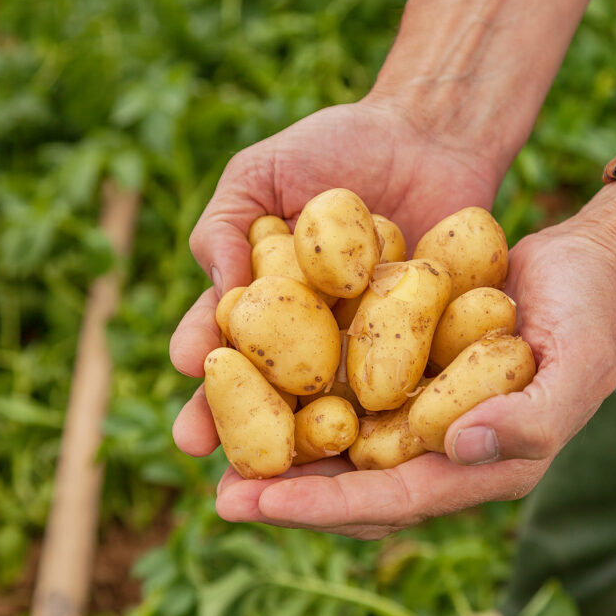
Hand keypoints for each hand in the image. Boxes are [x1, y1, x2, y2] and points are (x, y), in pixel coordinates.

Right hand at [168, 99, 500, 452]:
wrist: (428, 134)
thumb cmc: (335, 145)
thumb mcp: (263, 174)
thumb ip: (228, 225)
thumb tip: (217, 290)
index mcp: (265, 302)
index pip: (227, 340)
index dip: (206, 364)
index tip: (187, 385)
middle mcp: (313, 335)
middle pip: (274, 391)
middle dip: (244, 428)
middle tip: (218, 466)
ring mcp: (368, 347)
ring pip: (336, 404)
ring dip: (310, 443)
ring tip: (289, 481)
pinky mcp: (424, 349)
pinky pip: (407, 383)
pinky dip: (390, 415)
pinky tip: (376, 448)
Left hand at [203, 191, 615, 539]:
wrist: (589, 264)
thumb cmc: (591, 315)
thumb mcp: (576, 366)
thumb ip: (529, 419)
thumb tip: (457, 450)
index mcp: (486, 466)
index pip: (398, 500)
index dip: (328, 506)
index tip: (260, 503)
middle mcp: (446, 450)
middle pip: (357, 486)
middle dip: (290, 494)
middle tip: (222, 494)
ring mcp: (423, 412)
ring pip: (343, 445)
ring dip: (283, 451)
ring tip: (216, 452)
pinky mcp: (408, 371)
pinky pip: (347, 391)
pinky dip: (302, 394)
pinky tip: (252, 383)